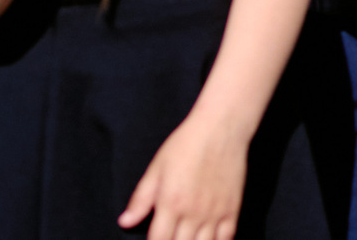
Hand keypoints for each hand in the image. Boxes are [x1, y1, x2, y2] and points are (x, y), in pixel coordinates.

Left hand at [119, 106, 247, 237]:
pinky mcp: (232, 208)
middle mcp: (192, 212)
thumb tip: (125, 222)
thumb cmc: (186, 144)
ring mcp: (214, 212)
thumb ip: (141, 199)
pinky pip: (226, 238)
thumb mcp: (156, 168)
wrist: (222, 127)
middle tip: (170, 238)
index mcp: (170, 203)